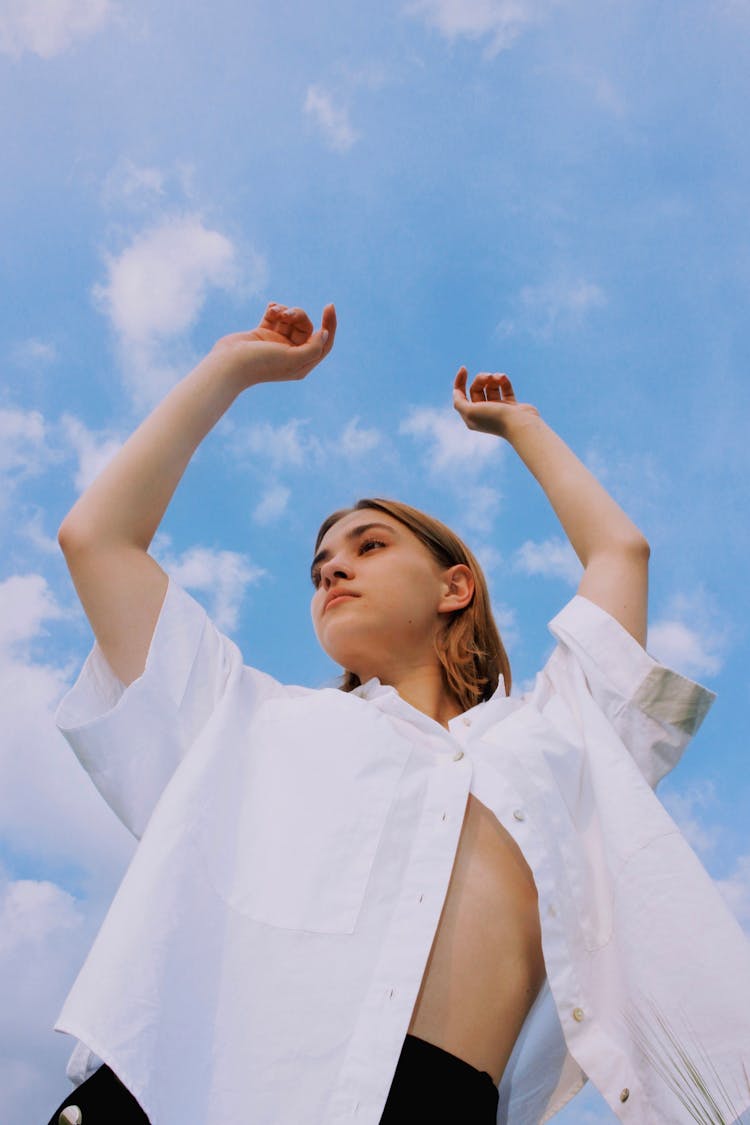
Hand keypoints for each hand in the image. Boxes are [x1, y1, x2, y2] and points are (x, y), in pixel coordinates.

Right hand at [212, 302, 336, 386]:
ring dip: (285, 311)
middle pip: (306, 328)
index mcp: (301, 364)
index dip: (330, 325)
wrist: (228, 364)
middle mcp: (290, 354)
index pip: (323, 343)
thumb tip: (325, 334)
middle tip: (287, 314)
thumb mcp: (292, 358)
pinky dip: (274, 310)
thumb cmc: (261, 363)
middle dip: (298, 315)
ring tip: (275, 311)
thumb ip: (313, 348)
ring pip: (290, 320)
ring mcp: (276, 344)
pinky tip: (270, 308)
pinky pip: (274, 317)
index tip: (329, 306)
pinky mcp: (262, 334)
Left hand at [453, 367, 538, 438]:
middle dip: (481, 379)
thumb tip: (456, 392)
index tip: (464, 368)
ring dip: (493, 378)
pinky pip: (504, 388)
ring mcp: (498, 410)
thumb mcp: (470, 411)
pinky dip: (503, 381)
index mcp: (471, 416)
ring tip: (499, 377)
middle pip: (476, 389)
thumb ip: (459, 402)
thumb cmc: (495, 419)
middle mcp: (483, 413)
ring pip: (490, 387)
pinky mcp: (511, 406)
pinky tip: (504, 378)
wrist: (521, 425)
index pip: (460, 396)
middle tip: (488, 377)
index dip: (459, 382)